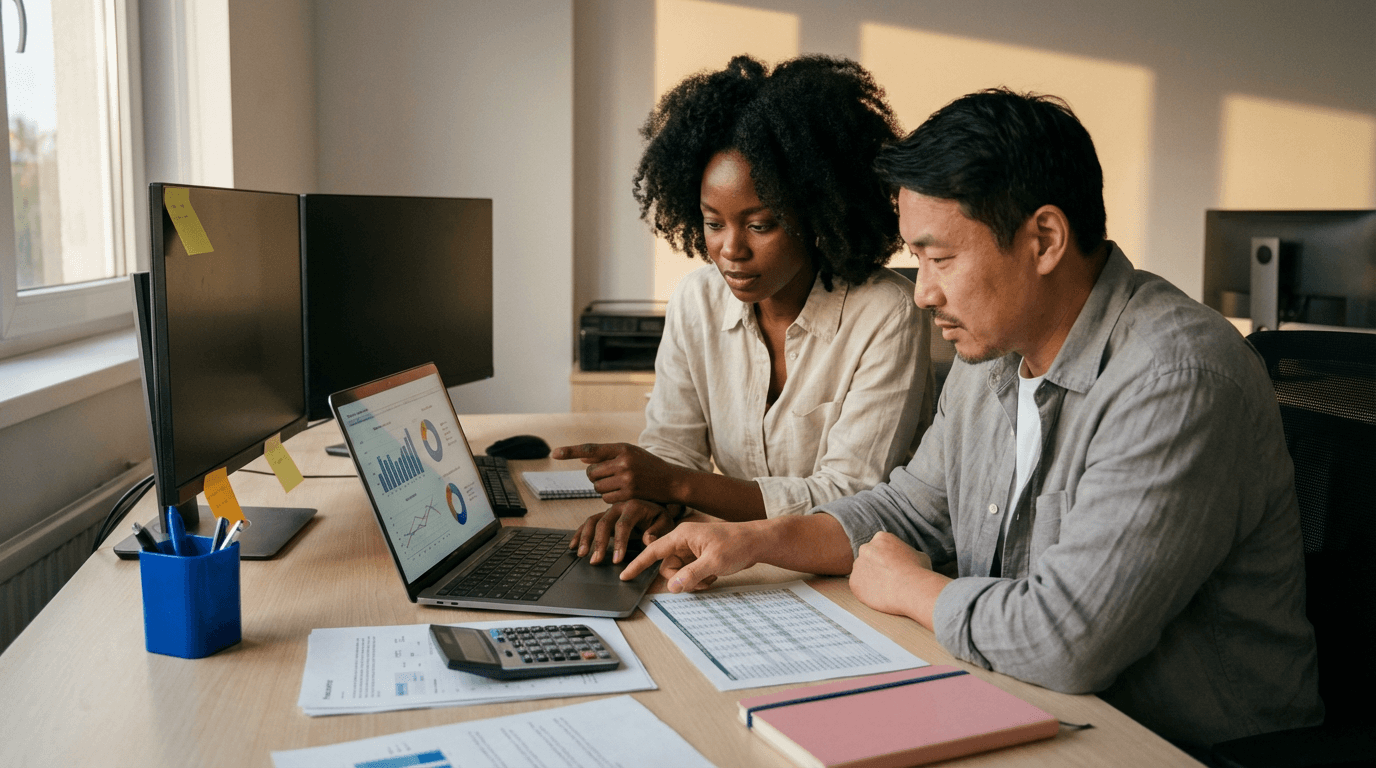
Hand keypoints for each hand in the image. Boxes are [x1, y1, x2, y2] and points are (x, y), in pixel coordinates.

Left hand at [551, 442, 682, 504]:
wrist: (672, 481)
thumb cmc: (648, 466)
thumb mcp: (630, 454)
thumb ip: (606, 455)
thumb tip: (582, 457)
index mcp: (622, 448)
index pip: (591, 448)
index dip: (570, 451)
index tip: (554, 453)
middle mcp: (623, 461)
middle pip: (591, 472)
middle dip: (595, 476)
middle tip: (610, 476)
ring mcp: (626, 478)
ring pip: (597, 487)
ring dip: (603, 488)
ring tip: (619, 484)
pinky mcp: (629, 493)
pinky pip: (606, 498)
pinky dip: (610, 498)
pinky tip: (623, 493)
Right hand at [569, 499, 677, 564]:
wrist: (656, 506)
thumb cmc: (660, 516)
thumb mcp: (666, 522)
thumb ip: (658, 530)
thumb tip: (647, 539)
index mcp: (635, 506)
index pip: (623, 525)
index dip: (619, 543)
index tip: (617, 560)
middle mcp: (619, 506)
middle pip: (603, 523)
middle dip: (598, 543)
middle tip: (595, 561)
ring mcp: (609, 511)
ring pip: (592, 521)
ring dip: (585, 538)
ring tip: (581, 554)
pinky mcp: (604, 517)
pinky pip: (588, 523)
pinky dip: (580, 534)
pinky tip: (573, 546)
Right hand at [620, 521, 764, 591]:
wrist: (757, 542)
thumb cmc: (737, 544)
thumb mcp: (714, 562)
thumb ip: (691, 575)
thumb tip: (672, 587)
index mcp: (682, 535)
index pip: (653, 550)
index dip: (638, 564)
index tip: (625, 575)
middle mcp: (684, 541)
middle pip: (667, 567)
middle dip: (680, 578)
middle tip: (698, 581)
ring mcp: (692, 550)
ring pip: (679, 573)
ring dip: (691, 581)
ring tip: (710, 578)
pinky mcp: (700, 557)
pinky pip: (689, 574)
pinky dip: (699, 580)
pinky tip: (713, 576)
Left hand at [848, 532, 934, 619]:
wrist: (911, 589)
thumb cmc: (918, 571)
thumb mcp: (919, 555)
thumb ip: (907, 554)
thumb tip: (908, 559)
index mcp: (881, 538)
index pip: (880, 546)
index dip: (887, 557)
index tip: (893, 566)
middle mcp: (865, 549)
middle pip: (868, 558)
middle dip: (876, 567)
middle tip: (888, 578)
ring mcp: (857, 566)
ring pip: (862, 573)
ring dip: (870, 580)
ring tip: (885, 589)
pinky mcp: (853, 583)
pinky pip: (858, 587)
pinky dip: (867, 593)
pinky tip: (880, 596)